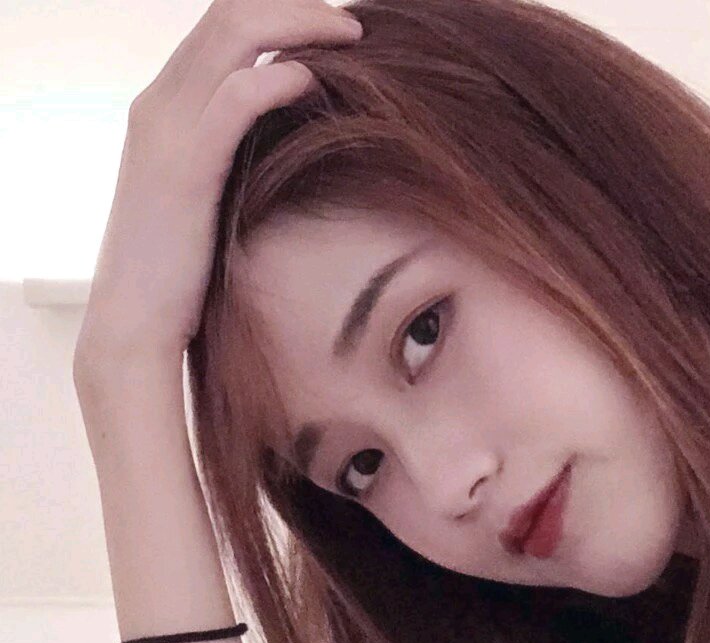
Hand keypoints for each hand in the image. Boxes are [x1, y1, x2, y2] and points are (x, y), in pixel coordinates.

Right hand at [74, 0, 362, 374]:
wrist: (136, 325)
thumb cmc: (184, 274)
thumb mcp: (212, 199)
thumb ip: (239, 160)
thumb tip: (294, 141)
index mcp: (167, 109)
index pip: (223, 26)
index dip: (282, 15)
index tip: (338, 33)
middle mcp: (160, 103)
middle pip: (230, 12)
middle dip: (298, 7)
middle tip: (355, 26)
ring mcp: (166, 130)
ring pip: (232, 34)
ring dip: (299, 25)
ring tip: (352, 39)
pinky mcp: (184, 168)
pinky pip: (234, 98)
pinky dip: (278, 80)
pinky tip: (317, 82)